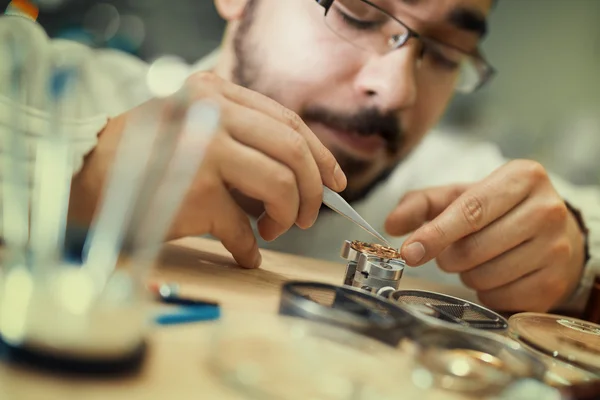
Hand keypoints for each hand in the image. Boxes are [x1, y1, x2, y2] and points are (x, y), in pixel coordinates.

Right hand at [69, 72, 346, 268]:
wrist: (82, 175)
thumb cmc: (139, 156)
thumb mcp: (188, 124)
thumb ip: (237, 138)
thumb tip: (295, 178)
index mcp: (213, 94)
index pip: (287, 120)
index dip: (320, 153)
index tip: (335, 180)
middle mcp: (211, 115)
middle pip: (293, 149)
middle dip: (315, 189)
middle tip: (312, 214)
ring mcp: (204, 151)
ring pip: (281, 185)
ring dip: (290, 215)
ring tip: (275, 229)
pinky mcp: (194, 193)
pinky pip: (243, 228)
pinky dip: (252, 247)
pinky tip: (247, 254)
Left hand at [385, 160, 585, 311]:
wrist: (551, 233)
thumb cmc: (497, 210)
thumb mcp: (460, 196)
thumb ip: (421, 204)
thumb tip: (391, 224)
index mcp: (522, 177)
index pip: (471, 211)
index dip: (436, 234)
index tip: (408, 252)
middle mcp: (546, 210)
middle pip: (474, 249)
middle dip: (450, 257)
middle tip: (453, 251)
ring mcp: (556, 249)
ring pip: (486, 277)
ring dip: (467, 274)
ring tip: (479, 259)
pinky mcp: (555, 282)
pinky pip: (500, 298)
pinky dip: (486, 292)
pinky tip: (496, 275)